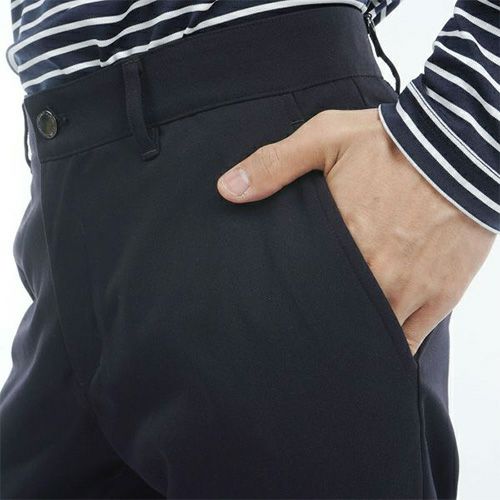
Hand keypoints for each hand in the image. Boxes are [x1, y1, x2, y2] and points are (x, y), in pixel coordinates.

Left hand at [217, 109, 494, 354]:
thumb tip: (226, 189)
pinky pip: (410, 339)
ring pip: (370, 334)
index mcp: (341, 240)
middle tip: (302, 335)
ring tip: (334, 345)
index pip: (303, 290)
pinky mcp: (440, 296)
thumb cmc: (392, 143)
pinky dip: (390, 347)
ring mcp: (407, 290)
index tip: (277, 312)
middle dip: (317, 327)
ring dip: (351, 338)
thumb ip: (273, 165)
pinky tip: (373, 348)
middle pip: (334, 317)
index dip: (288, 306)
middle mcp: (373, 273)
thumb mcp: (324, 139)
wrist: (463, 146)